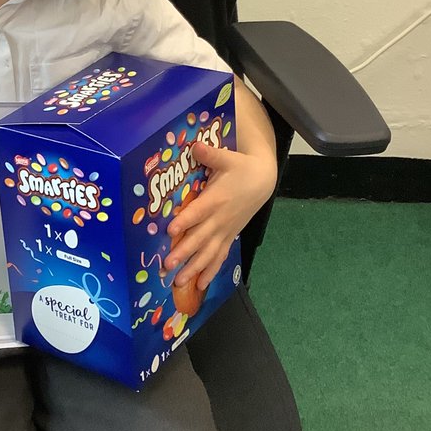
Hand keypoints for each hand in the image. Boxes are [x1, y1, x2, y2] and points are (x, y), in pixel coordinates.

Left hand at [163, 140, 275, 290]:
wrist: (262, 181)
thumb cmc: (241, 168)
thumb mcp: (227, 157)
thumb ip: (210, 154)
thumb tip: (195, 145)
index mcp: (217, 199)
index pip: (199, 212)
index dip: (186, 221)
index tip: (171, 230)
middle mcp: (220, 218)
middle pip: (200, 238)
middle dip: (184, 252)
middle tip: (168, 265)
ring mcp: (225, 230)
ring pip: (209, 253)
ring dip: (194, 268)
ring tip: (179, 282)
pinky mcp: (229, 236)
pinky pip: (220, 256)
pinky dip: (210, 271)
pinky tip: (200, 285)